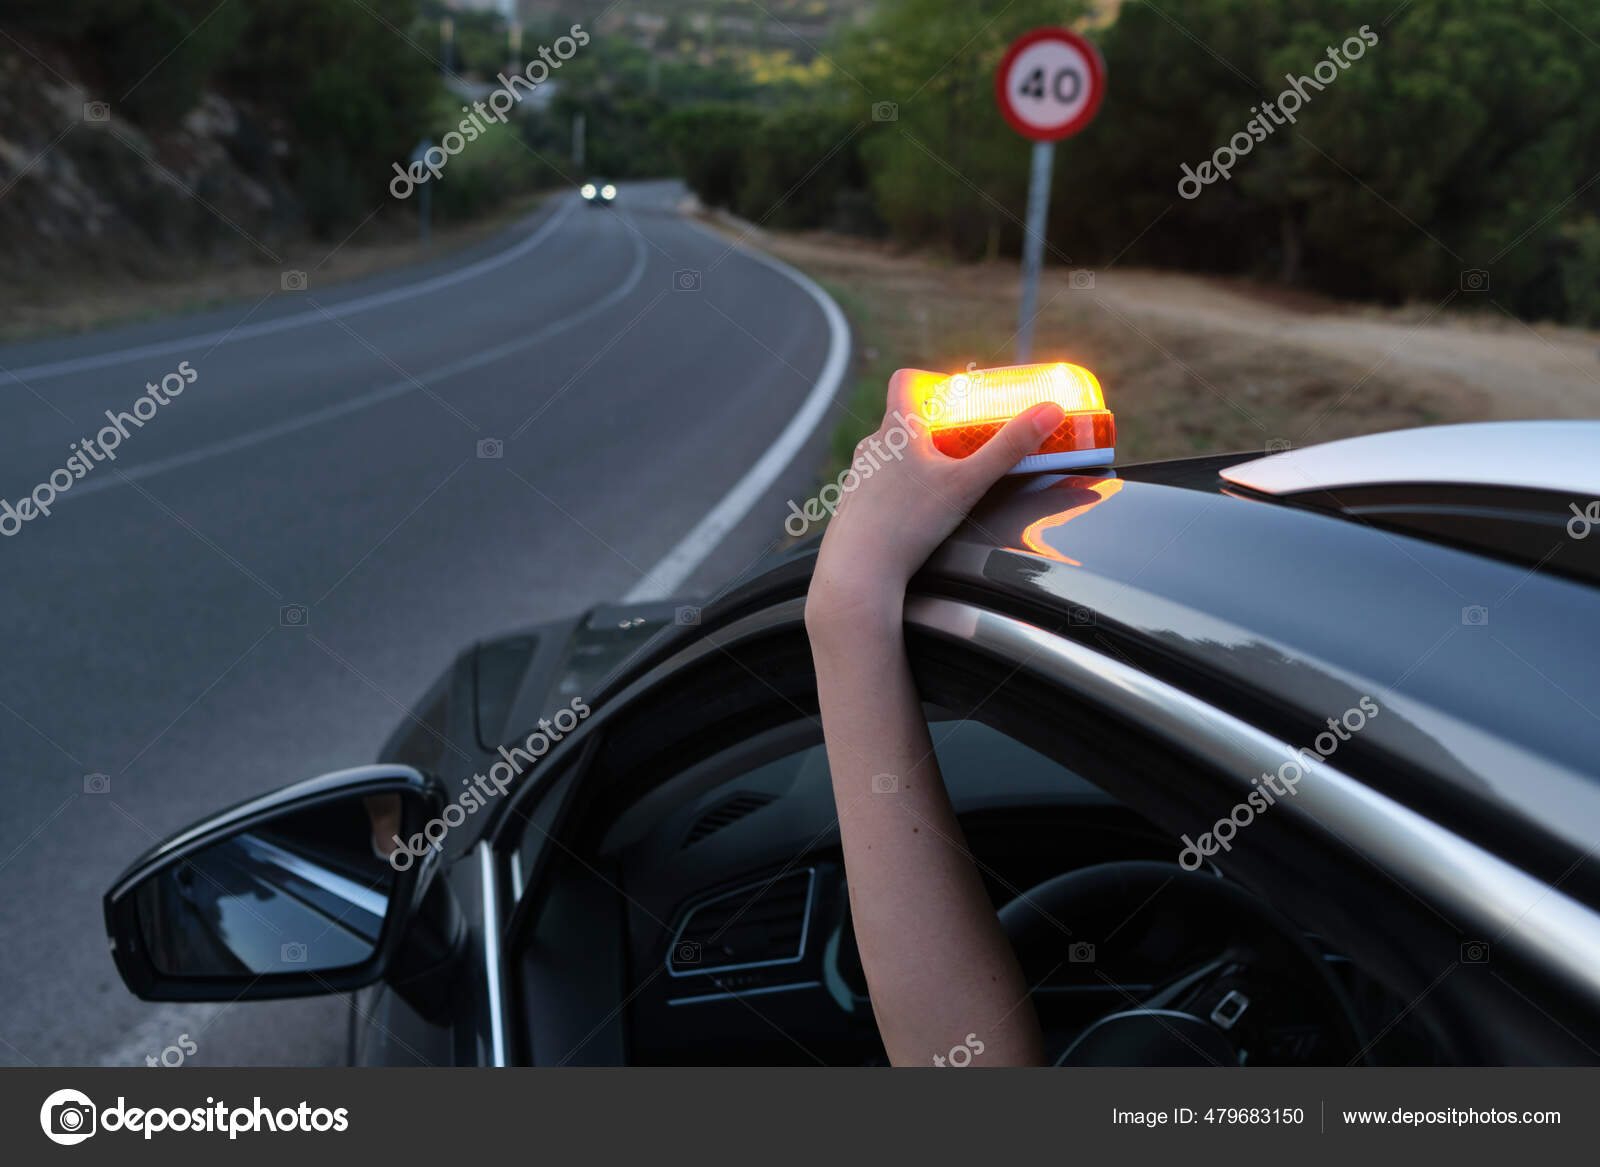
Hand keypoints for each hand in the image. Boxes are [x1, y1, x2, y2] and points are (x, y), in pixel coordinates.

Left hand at [807, 368, 1063, 629]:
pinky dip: (898, 489)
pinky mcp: (852, 505)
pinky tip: (914, 513)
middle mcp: (871, 447)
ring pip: (889, 454)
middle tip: (963, 443)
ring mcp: (857, 476)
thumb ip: (1009, 448)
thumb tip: (1050, 411)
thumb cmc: (909, 524)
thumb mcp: (969, 483)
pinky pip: (877, 484)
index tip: (954, 393)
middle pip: (902, 419)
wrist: (859, 571)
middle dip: (934, 427)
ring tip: (942, 481)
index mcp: (895, 429)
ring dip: (914, 459)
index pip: (905, 380)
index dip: (929, 379)